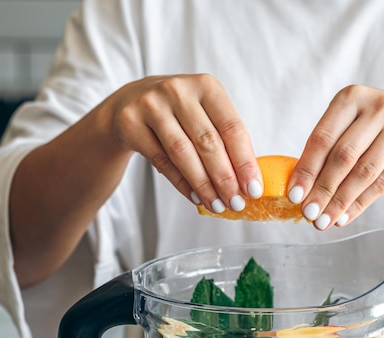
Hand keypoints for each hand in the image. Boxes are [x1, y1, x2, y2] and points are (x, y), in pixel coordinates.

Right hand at [102, 74, 262, 212]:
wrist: (130, 102)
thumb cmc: (179, 112)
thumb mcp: (204, 112)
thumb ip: (224, 139)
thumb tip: (246, 182)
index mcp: (206, 86)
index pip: (232, 127)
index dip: (245, 161)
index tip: (254, 189)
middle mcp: (178, 90)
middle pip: (208, 142)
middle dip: (225, 178)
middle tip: (236, 203)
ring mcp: (151, 105)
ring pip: (183, 153)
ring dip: (204, 185)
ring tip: (218, 205)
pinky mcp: (130, 123)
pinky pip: (161, 161)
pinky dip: (182, 183)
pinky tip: (195, 198)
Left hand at [288, 85, 383, 229]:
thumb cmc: (379, 128)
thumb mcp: (354, 123)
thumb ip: (329, 146)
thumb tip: (300, 187)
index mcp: (353, 96)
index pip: (323, 137)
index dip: (306, 169)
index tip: (294, 194)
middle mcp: (379, 107)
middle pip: (342, 156)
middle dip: (321, 189)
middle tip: (308, 213)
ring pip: (363, 173)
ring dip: (339, 202)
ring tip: (323, 221)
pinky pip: (383, 183)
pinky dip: (360, 204)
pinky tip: (345, 217)